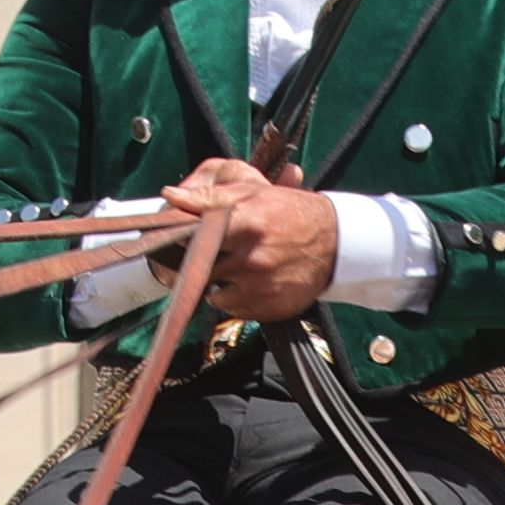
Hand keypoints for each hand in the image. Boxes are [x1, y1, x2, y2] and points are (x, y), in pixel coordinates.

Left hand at [154, 158, 349, 324]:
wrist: (335, 242)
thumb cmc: (289, 212)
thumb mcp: (252, 193)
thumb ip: (208, 196)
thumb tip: (170, 195)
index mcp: (246, 225)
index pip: (195, 239)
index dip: (180, 243)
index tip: (174, 243)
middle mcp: (252, 259)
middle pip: (200, 272)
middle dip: (196, 266)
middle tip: (205, 257)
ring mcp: (261, 288)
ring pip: (215, 296)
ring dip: (217, 285)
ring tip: (233, 269)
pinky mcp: (269, 308)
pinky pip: (235, 311)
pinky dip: (236, 299)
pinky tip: (250, 283)